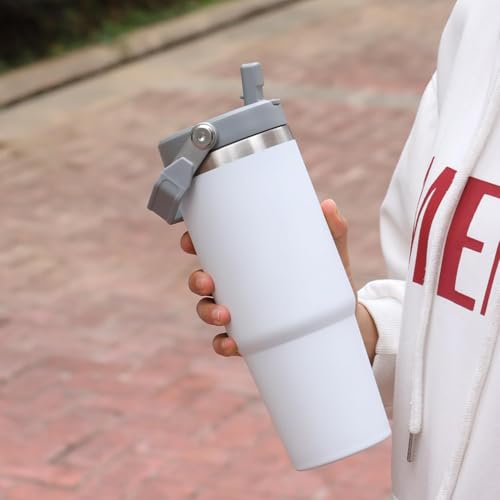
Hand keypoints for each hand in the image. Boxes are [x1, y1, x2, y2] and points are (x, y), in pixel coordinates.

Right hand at [180, 199, 377, 360]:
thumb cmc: (329, 277)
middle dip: (197, 280)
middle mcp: (239, 286)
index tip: (189, 241)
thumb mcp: (331, 253)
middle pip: (203, 280)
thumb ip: (332, 229)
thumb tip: (328, 205)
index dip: (193, 243)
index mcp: (249, 261)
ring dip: (207, 312)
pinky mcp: (252, 336)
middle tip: (208, 281)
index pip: (213, 249)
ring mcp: (243, 312)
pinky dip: (222, 344)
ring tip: (224, 315)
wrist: (346, 318)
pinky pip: (227, 341)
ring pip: (209, 310)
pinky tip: (231, 344)